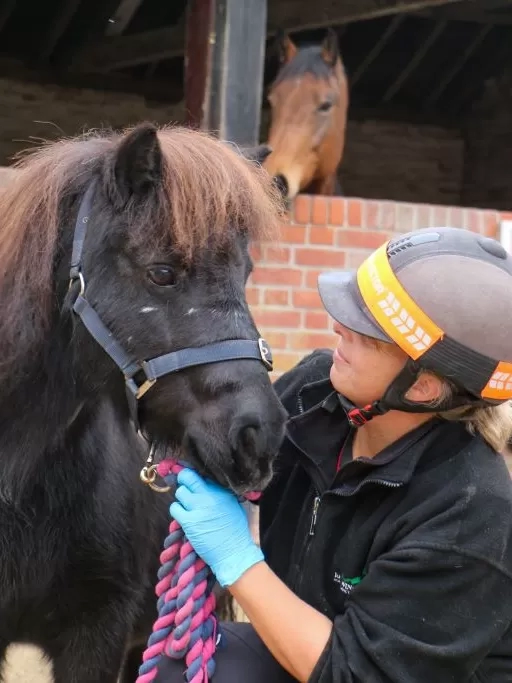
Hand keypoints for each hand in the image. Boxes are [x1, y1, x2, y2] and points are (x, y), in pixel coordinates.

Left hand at [169, 468, 263, 586]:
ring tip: (188, 508)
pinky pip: (174, 508)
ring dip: (182, 499)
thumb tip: (207, 486)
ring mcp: (198, 507)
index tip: (192, 479)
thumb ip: (221, 494)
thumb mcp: (234, 505)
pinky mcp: (189, 521)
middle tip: (184, 485)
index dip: (195, 476)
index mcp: (222, 490)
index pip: (203, 474)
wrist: (234, 553)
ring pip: (179, 492)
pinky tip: (184, 518)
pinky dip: (177, 511)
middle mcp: (210, 495)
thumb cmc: (236, 532)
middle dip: (184, 479)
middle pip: (188, 476)